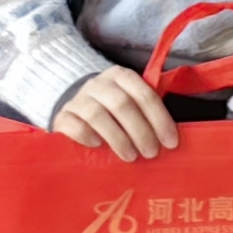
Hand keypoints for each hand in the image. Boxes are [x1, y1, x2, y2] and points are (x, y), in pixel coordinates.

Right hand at [51, 65, 179, 160]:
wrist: (76, 109)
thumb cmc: (112, 110)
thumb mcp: (130, 103)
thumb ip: (147, 113)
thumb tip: (171, 138)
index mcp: (121, 76)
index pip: (144, 94)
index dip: (159, 119)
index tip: (170, 142)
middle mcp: (99, 83)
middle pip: (122, 104)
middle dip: (140, 131)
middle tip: (151, 152)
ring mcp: (78, 99)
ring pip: (98, 115)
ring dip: (118, 138)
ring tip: (130, 156)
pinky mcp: (62, 116)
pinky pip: (73, 125)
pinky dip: (86, 136)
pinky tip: (98, 146)